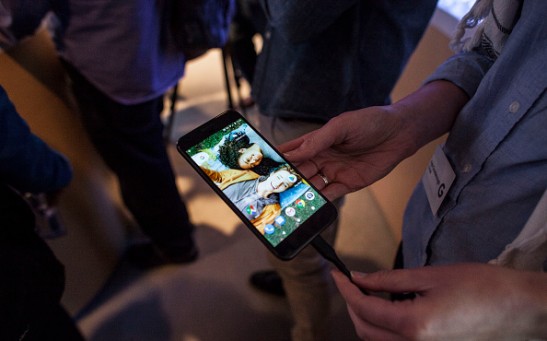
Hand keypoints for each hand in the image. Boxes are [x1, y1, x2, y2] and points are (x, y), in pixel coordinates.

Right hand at [278, 106, 411, 199]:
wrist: (399, 133)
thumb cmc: (369, 122)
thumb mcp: (340, 126)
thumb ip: (316, 141)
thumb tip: (291, 154)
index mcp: (317, 142)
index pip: (291, 151)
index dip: (277, 159)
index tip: (262, 167)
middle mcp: (322, 158)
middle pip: (299, 172)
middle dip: (286, 180)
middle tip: (271, 189)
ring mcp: (334, 172)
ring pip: (311, 185)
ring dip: (300, 192)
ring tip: (287, 200)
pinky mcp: (348, 183)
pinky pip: (330, 195)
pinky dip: (319, 201)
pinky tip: (309, 205)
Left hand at [332, 264, 546, 340]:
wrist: (521, 309)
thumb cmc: (483, 287)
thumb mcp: (431, 276)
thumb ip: (390, 280)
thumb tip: (360, 278)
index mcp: (414, 326)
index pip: (364, 309)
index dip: (346, 290)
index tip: (338, 274)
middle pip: (366, 331)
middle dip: (353, 306)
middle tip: (351, 283)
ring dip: (367, 319)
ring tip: (369, 293)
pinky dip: (385, 329)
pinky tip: (391, 309)